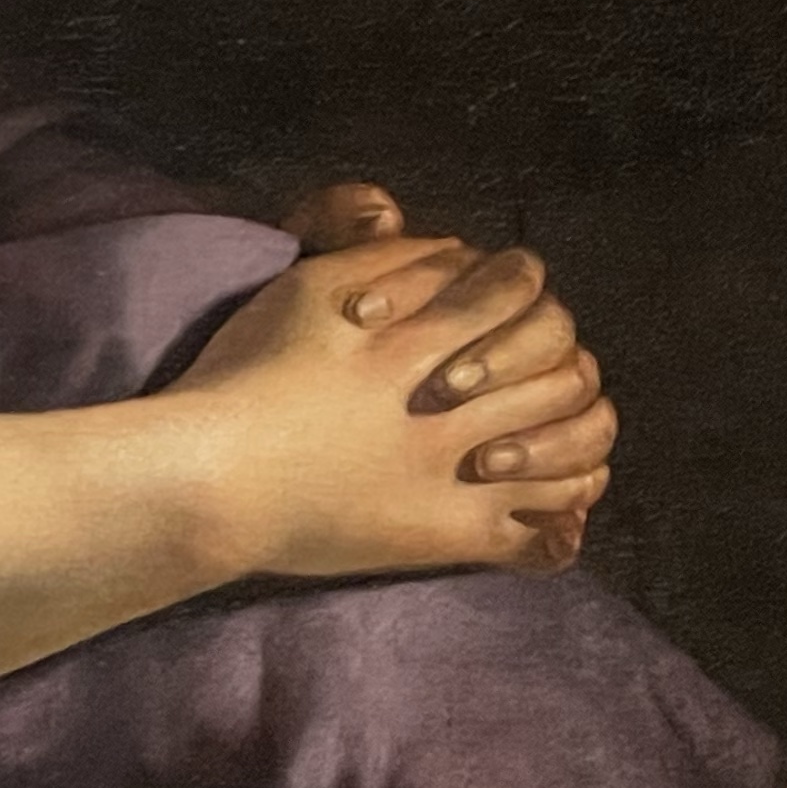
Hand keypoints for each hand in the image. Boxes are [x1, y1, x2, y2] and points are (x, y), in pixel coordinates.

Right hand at [153, 230, 614, 581]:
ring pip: (569, 445)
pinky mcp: (447, 537)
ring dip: (577, 428)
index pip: (517, 292)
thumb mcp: (306, 290)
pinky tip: (560, 508)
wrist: (209, 481)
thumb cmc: (244, 377)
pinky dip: (565, 514)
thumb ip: (385, 261)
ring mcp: (456, 476)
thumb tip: (454, 250)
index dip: (523, 283)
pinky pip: (544, 533)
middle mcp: (452, 406)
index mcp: (420, 340)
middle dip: (558, 354)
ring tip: (560, 425)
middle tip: (538, 360)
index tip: (512, 290)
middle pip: (558, 366)